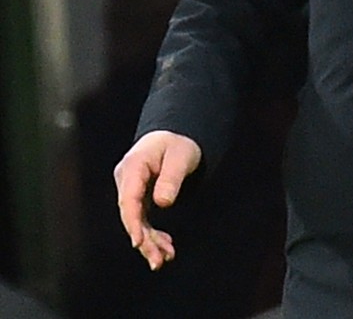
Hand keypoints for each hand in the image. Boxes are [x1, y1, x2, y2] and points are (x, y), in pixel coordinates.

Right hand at [113, 129, 201, 270]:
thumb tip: (162, 203)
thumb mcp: (181, 156)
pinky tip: (165, 246)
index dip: (132, 222)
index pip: (128, 199)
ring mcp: (130, 190)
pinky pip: (142, 219)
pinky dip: (152, 234)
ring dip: (149, 242)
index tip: (138, 242)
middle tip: (159, 260)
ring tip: (165, 258)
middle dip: (143, 240)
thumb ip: (172, 178)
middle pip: (131, 215)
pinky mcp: (138, 198)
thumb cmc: (177, 144)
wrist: (173, 137)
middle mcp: (126, 181)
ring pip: (136, 221)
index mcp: (133, 167)